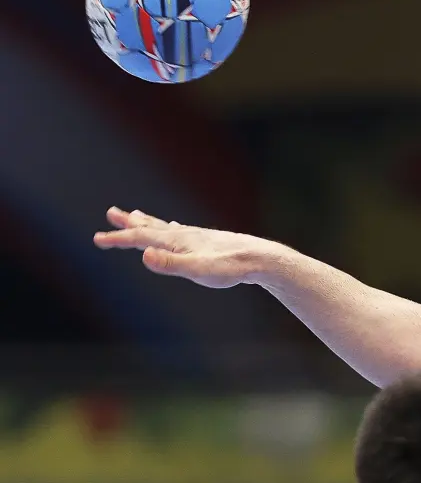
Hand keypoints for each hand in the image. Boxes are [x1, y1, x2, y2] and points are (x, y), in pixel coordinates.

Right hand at [93, 207, 278, 287]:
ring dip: (147, 222)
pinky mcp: (208, 242)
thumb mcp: (198, 270)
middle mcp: (185, 234)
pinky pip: (181, 232)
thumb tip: (144, 256)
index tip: (97, 239)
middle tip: (111, 213)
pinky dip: (170, 228)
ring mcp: (197, 237)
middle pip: (151, 226)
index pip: (141, 237)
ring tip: (135, 215)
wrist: (260, 259)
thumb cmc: (230, 267)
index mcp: (177, 240)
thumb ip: (170, 264)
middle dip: (129, 223)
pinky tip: (174, 228)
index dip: (118, 239)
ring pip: (165, 227)